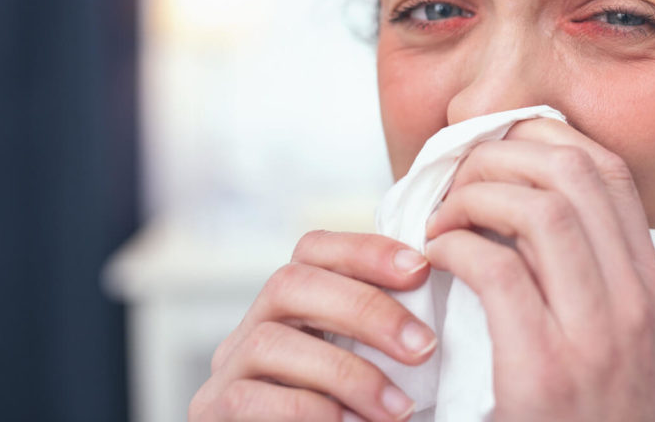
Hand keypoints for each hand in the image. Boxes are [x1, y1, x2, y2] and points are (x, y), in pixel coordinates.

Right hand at [188, 230, 435, 420]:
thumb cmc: (353, 416)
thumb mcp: (368, 365)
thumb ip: (385, 332)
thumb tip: (441, 285)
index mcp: (289, 307)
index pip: (313, 250)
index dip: (365, 249)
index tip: (420, 269)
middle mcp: (250, 328)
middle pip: (289, 283)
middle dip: (363, 308)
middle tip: (422, 347)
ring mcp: (226, 371)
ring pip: (270, 341)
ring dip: (346, 372)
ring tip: (399, 410)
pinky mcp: (213, 412)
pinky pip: (251, 398)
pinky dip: (310, 410)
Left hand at [425, 118, 654, 420]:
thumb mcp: (618, 348)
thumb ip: (591, 282)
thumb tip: (525, 208)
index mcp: (651, 290)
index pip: (609, 172)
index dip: (547, 138)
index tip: (498, 148)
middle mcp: (637, 303)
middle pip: (573, 173)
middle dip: (504, 154)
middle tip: (458, 177)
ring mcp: (597, 338)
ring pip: (537, 208)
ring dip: (474, 196)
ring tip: (441, 218)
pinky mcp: (544, 372)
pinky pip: (494, 268)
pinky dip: (453, 246)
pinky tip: (433, 258)